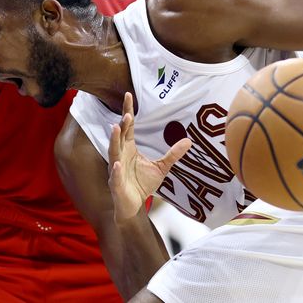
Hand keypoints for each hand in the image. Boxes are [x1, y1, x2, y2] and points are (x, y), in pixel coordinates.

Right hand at [108, 93, 191, 222]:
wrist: (132, 206)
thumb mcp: (161, 167)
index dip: (128, 111)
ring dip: (114, 141)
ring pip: (113, 153)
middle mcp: (120, 156)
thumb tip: (189, 141)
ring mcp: (116, 169)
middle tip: (126, 113)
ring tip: (116, 128)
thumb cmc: (142, 185)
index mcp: (129, 148)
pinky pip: (115, 176)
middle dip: (123, 125)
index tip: (128, 95)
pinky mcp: (116, 184)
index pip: (128, 127)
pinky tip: (116, 164)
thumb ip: (172, 154)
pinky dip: (115, 170)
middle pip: (120, 137)